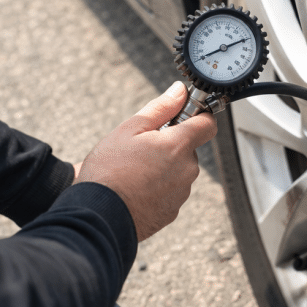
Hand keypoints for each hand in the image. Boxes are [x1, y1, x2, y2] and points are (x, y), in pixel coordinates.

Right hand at [75, 82, 217, 240]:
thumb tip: (180, 91)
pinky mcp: (171, 212)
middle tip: (140, 148)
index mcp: (178, 146)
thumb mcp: (130, 129)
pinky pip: (169, 191)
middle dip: (169, 145)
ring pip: (178, 171)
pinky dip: (157, 188)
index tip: (183, 114)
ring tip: (133, 171)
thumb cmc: (109, 171)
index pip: (207, 124)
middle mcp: (186, 171)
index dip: (197, 115)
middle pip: (187, 149)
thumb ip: (161, 108)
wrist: (98, 215)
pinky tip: (135, 188)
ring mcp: (180, 194)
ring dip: (163, 167)